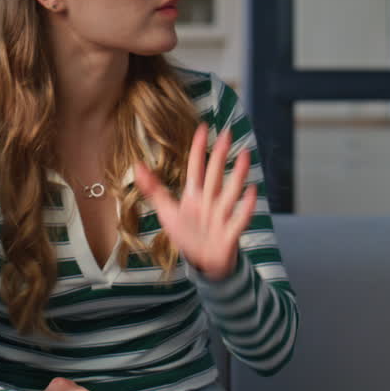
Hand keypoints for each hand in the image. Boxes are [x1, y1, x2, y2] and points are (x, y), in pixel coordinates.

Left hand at [134, 124, 256, 280]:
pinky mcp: (229, 233)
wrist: (203, 262)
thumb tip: (137, 166)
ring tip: (244, 155)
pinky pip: (239, 218)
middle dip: (220, 154)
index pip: (196, 168)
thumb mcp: (167, 211)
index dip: (198, 149)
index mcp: (194, 195)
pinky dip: (246, 206)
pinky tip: (252, 191)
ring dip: (237, 174)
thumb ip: (153, 189)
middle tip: (227, 133)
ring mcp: (221, 216)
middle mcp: (209, 201)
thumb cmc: (187, 234)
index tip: (202, 128)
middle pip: (214, 174)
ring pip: (230, 191)